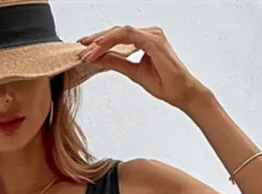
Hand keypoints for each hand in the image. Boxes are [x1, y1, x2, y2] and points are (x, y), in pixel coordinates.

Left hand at [76, 24, 202, 109]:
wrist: (181, 93)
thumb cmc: (164, 84)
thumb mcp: (133, 72)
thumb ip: (117, 63)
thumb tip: (98, 59)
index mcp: (146, 39)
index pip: (118, 36)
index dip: (100, 42)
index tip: (85, 50)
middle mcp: (149, 33)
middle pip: (117, 31)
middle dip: (96, 39)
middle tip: (80, 48)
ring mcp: (152, 34)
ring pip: (120, 31)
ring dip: (101, 42)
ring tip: (86, 53)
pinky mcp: (153, 40)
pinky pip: (127, 36)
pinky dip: (110, 42)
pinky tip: (98, 51)